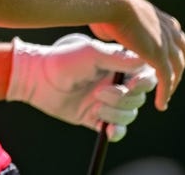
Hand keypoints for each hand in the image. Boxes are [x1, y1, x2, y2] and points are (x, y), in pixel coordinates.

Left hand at [6, 33, 157, 141]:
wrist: (38, 79)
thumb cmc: (64, 60)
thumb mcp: (91, 54)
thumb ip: (117, 58)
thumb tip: (144, 59)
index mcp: (118, 65)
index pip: (146, 76)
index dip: (144, 83)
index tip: (132, 84)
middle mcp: (115, 83)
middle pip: (138, 98)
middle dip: (122, 98)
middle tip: (99, 93)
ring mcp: (107, 101)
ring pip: (129, 115)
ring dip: (115, 113)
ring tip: (94, 105)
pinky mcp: (96, 118)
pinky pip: (116, 130)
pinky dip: (115, 132)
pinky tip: (107, 130)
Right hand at [90, 0, 184, 110]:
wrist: (110, 2)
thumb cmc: (107, 5)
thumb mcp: (120, 15)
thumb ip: (123, 27)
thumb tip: (113, 31)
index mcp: (161, 19)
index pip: (176, 38)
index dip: (173, 52)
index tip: (165, 63)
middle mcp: (169, 30)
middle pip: (182, 54)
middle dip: (177, 70)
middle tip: (168, 83)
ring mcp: (166, 43)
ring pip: (176, 69)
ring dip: (172, 84)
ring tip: (164, 97)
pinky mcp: (159, 55)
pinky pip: (166, 79)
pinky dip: (164, 93)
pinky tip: (160, 104)